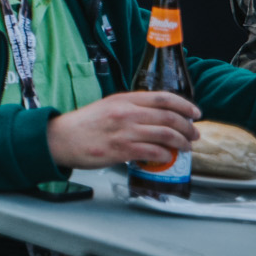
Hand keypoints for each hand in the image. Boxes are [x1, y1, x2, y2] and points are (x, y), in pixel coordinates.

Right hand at [45, 91, 200, 169]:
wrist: (60, 138)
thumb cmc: (84, 124)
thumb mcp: (108, 106)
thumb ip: (131, 107)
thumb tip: (157, 116)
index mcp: (124, 99)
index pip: (163, 98)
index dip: (185, 105)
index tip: (195, 113)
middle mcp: (126, 113)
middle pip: (169, 118)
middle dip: (188, 128)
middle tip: (194, 134)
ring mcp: (124, 132)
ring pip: (166, 135)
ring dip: (181, 143)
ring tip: (186, 147)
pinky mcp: (121, 150)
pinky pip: (153, 152)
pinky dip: (164, 155)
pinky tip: (166, 157)